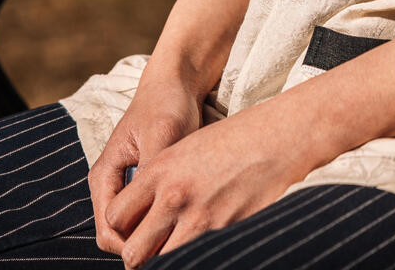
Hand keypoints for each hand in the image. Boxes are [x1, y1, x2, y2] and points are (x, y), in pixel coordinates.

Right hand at [88, 76, 202, 256]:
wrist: (175, 84)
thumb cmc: (167, 104)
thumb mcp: (162, 135)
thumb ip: (151, 171)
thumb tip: (151, 211)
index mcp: (104, 175)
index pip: (108, 230)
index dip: (133, 245)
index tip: (166, 242)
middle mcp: (109, 185)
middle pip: (117, 236)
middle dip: (142, 243)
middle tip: (176, 239)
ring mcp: (124, 186)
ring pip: (132, 229)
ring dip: (152, 232)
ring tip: (181, 227)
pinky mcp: (141, 185)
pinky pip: (144, 215)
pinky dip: (159, 220)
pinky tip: (182, 215)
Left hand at [102, 95, 323, 266]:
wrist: (278, 137)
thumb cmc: (235, 137)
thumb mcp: (188, 147)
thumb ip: (162, 180)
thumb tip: (146, 212)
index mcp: (160, 170)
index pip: (115, 217)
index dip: (120, 228)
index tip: (131, 229)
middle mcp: (174, 196)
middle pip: (133, 252)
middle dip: (137, 256)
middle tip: (147, 251)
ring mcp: (200, 218)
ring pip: (162, 262)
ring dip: (165, 259)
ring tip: (174, 249)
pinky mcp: (223, 232)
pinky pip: (195, 257)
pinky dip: (194, 257)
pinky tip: (201, 247)